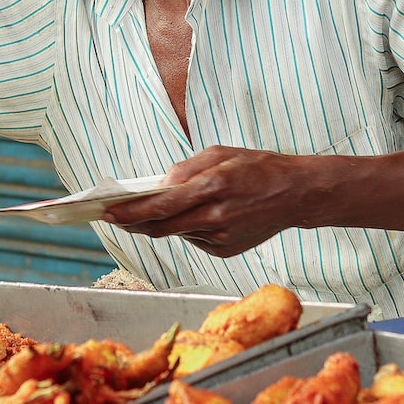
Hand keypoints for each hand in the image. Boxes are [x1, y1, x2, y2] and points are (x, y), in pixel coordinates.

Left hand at [102, 146, 314, 256]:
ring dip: (157, 224)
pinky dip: (183, 228)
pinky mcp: (226, 250)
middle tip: (112, 217)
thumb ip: (186, 169)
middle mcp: (217, 216)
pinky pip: (194, 238)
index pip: (161, 206)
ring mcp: (222, 237)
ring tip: (139, 214)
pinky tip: (186, 216)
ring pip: (177, 233)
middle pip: (161, 227)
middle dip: (132, 223)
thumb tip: (158, 187)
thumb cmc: (257, 167)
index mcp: (214, 187)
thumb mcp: (220, 154)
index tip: (107, 211)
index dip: (130, 211)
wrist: (296, 194)